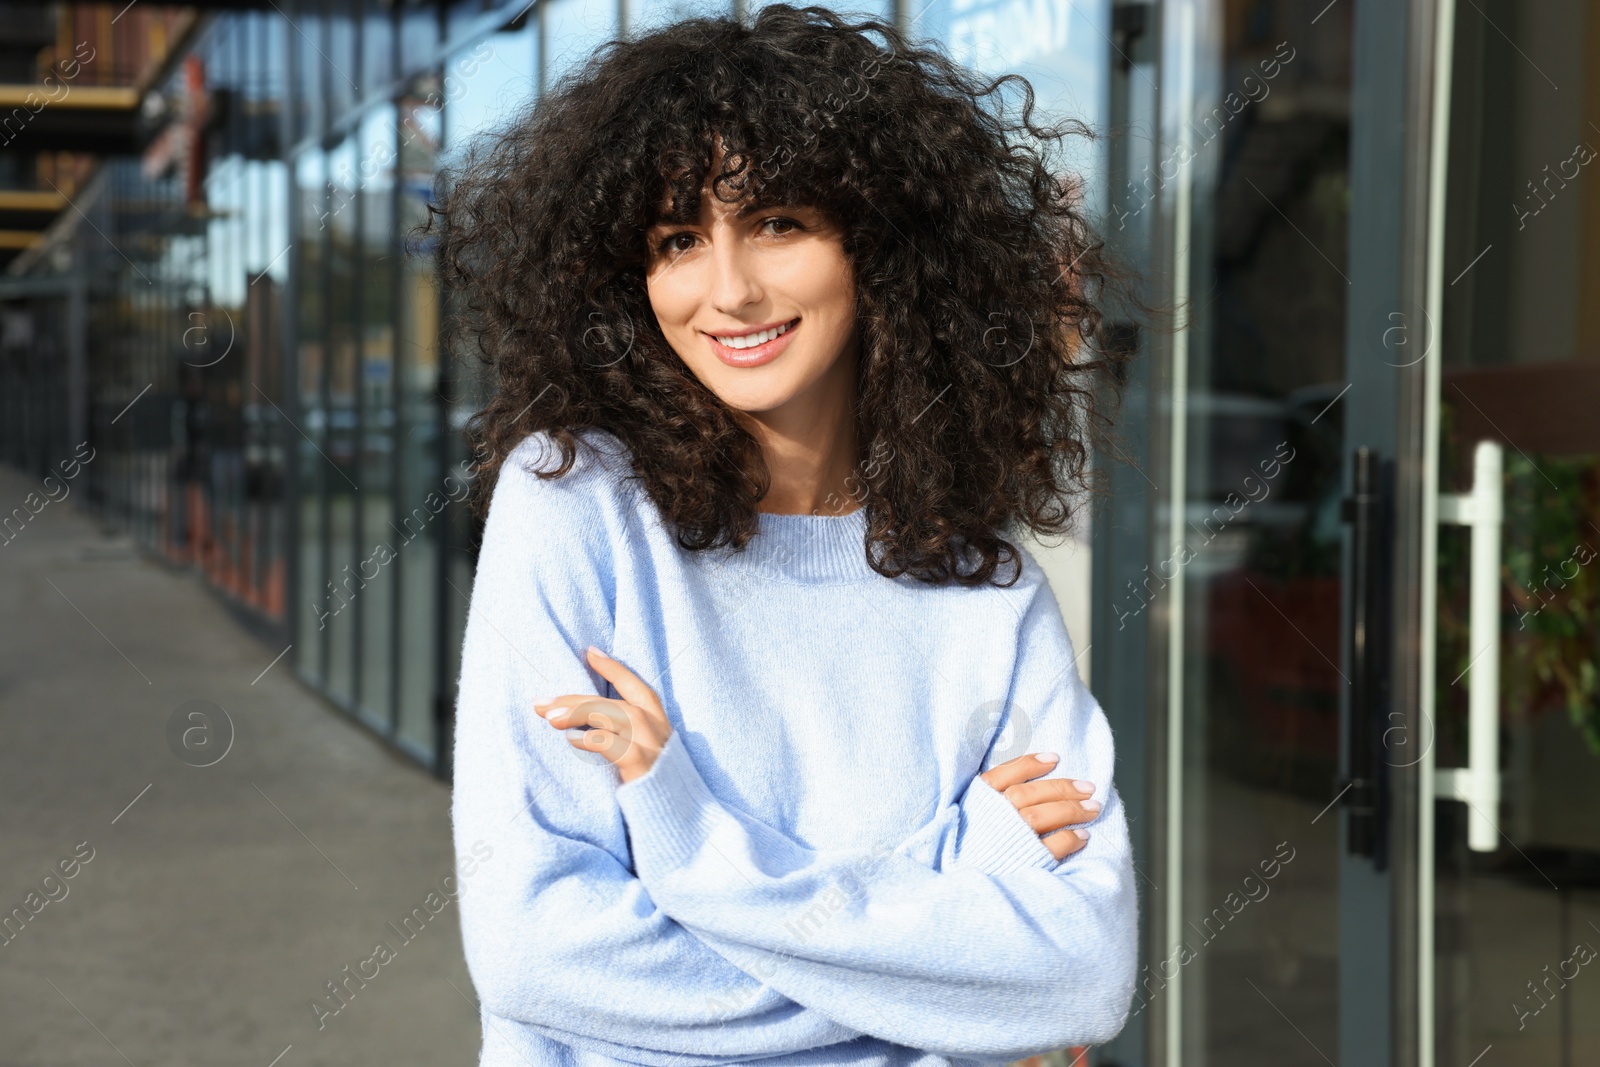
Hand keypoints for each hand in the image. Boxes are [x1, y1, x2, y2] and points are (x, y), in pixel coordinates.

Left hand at [535, 647, 672, 784]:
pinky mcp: (646, 772)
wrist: (682, 826)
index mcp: (661, 726)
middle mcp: (660, 733)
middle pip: (617, 703)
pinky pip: (618, 748)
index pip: (638, 688)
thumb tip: (583, 724)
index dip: (615, 668)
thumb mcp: (645, 758)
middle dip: (578, 698)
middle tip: (542, 702)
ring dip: (581, 713)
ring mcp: (655, 750)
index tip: (589, 651)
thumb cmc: (655, 794)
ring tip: (549, 717)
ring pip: (617, 717)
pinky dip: (594, 741)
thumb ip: (624, 739)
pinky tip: (572, 740)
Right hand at [980, 752, 1098, 861]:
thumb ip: (988, 800)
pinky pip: (1050, 847)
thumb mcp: (971, 816)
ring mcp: (1009, 838)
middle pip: (1030, 794)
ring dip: (1072, 810)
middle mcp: (994, 816)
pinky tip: (1083, 835)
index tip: (1054, 759)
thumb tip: (1018, 782)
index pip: (1004, 774)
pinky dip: (1069, 839)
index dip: (1030, 764)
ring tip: (1093, 808)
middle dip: (1062, 788)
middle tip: (1088, 787)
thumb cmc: (970, 848)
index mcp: (978, 801)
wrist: (963, 889)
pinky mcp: (1023, 861)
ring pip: (1042, 816)